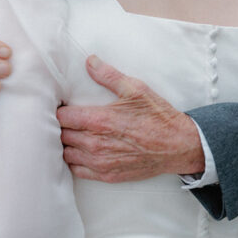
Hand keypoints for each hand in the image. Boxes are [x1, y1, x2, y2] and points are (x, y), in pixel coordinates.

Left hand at [58, 55, 204, 182]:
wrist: (177, 145)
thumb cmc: (158, 117)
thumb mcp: (136, 89)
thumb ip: (109, 75)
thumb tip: (90, 62)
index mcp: (99, 120)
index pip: (61, 117)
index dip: (59, 110)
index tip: (63, 106)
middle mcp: (95, 144)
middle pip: (61, 136)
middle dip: (62, 126)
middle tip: (69, 119)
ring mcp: (100, 162)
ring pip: (66, 154)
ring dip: (67, 144)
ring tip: (74, 134)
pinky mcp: (106, 175)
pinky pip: (77, 170)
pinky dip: (75, 161)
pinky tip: (82, 152)